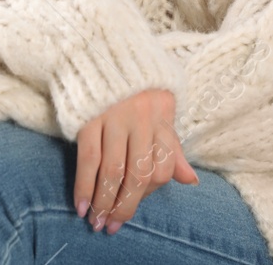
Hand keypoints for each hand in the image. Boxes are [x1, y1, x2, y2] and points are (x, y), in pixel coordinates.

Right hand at [74, 88, 198, 234]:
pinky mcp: (89, 116)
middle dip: (125, 206)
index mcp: (163, 115)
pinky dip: (84, 185)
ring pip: (113, 171)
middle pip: (138, 174)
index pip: (162, 167)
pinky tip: (81, 204)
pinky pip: (88, 158)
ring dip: (104, 201)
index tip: (132, 204)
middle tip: (113, 227)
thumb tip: (192, 180)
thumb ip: (172, 146)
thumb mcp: (161, 108)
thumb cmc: (136, 84)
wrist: (102, 46)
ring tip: (96, 220)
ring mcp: (115, 117)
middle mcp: (142, 118)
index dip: (147, 193)